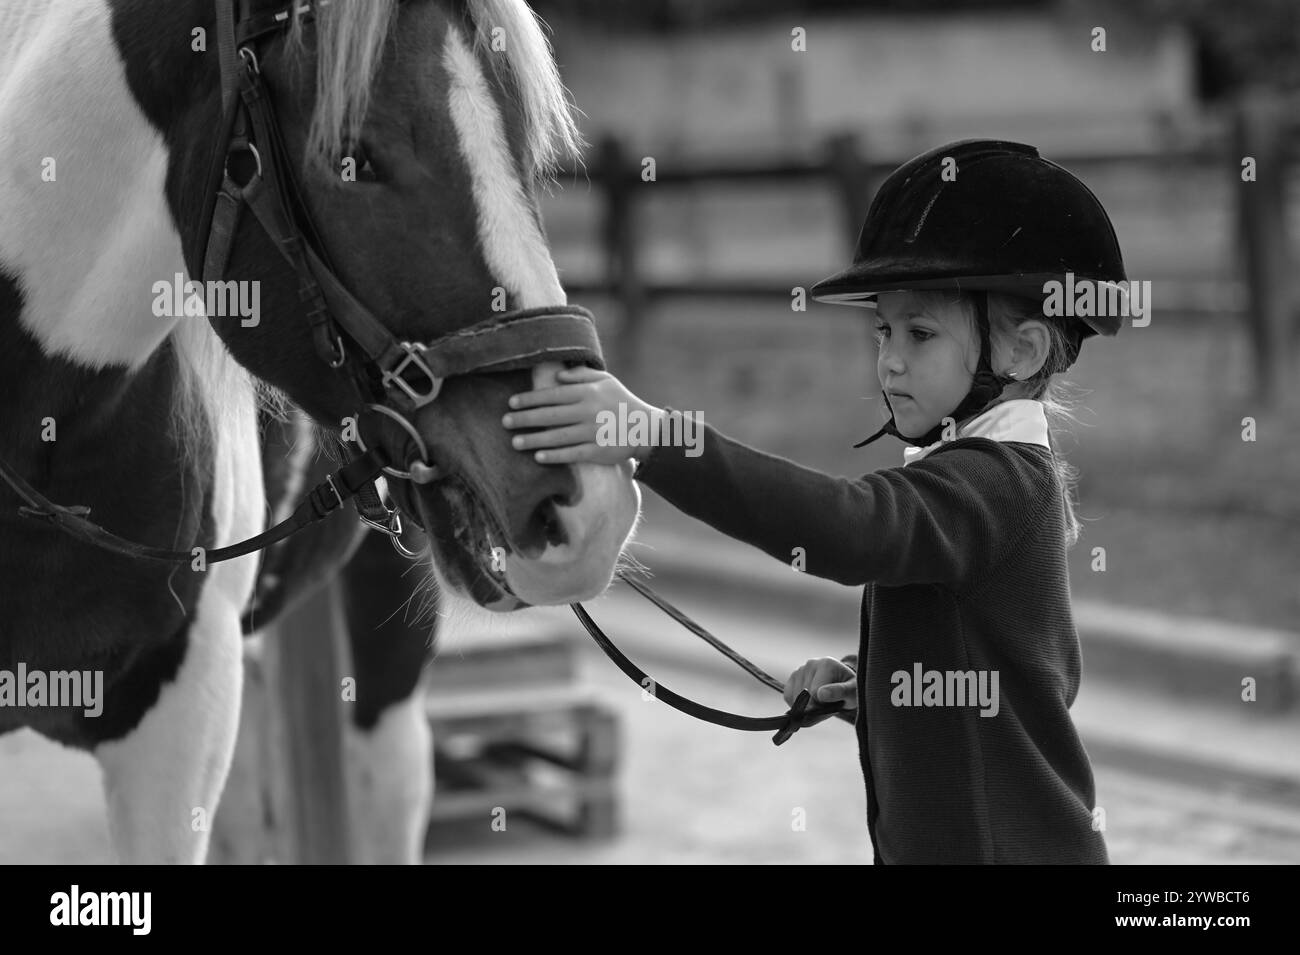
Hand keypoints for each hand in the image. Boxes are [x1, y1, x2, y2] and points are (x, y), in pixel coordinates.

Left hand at [502, 366, 663, 466]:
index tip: (511, 403)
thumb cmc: (621, 401)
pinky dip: (554, 455)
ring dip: (534, 439)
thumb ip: (581, 375)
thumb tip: (558, 376)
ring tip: (515, 442)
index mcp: (588, 392)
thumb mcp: (606, 380)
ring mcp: (593, 432)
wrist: (645, 427)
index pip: (553, 395)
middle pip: (550, 415)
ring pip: (558, 436)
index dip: (530, 399)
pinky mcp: (598, 451)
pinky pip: (572, 454)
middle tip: (504, 422)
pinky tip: (538, 457)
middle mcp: (588, 411)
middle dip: (525, 419)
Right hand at [784, 656, 856, 708]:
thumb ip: (840, 692)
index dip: (822, 705)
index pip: (815, 692)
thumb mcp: (852, 691)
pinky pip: (788, 696)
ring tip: (820, 701)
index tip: (833, 704)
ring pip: (795, 698)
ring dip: (806, 706)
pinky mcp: (793, 677)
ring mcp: (800, 670)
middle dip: (815, 705)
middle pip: (805, 696)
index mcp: (826, 664)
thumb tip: (820, 695)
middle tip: (828, 704)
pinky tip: (810, 701)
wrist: (844, 683)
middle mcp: (811, 664)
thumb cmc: (850, 689)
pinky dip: (796, 704)